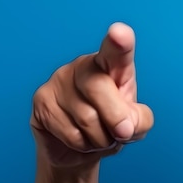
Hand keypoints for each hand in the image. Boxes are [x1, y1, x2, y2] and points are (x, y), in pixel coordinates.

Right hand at [31, 22, 153, 168]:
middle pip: (99, 88)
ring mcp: (59, 81)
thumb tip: (126, 125)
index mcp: (111, 65)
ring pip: (86, 118)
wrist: (80, 149)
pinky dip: (84, 145)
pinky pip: (70, 133)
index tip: (120, 32)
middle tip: (123, 133)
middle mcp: (83, 66)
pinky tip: (81, 139)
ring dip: (102, 138)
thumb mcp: (135, 123)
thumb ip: (140, 120)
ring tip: (99, 135)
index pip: (116, 51)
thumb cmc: (110, 126)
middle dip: (116, 118)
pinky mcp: (41, 101)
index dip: (120, 42)